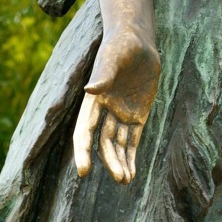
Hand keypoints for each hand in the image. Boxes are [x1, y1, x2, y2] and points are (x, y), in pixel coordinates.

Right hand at [72, 26, 160, 183]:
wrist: (137, 40)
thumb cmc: (120, 44)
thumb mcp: (112, 57)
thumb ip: (104, 74)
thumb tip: (90, 90)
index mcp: (94, 101)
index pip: (85, 131)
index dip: (83, 151)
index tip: (84, 171)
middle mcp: (105, 110)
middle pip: (103, 142)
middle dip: (110, 161)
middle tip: (120, 178)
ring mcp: (121, 113)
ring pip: (118, 144)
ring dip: (121, 163)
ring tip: (125, 180)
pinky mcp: (137, 114)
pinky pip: (132, 139)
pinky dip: (131, 155)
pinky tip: (131, 173)